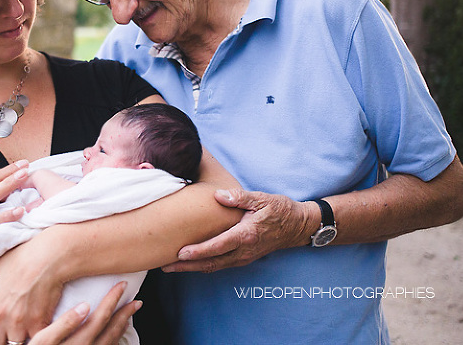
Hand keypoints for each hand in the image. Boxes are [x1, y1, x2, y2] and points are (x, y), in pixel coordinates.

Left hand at [0, 237, 64, 344]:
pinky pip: (36, 340)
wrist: (48, 257)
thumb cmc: (23, 257)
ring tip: (24, 334)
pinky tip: (41, 331)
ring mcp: (19, 323)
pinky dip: (38, 337)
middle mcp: (0, 317)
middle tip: (5, 338)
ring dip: (19, 340)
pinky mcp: (38, 324)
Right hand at [30, 282, 141, 344]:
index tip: (121, 286)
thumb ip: (62, 324)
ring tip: (129, 315)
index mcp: (77, 343)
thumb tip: (84, 306)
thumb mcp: (41, 341)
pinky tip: (115, 334)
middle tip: (136, 301)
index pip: (100, 318)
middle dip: (124, 315)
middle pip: (111, 331)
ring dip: (122, 328)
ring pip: (111, 343)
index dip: (112, 301)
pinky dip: (115, 340)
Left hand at [162, 188, 314, 272]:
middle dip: (187, 266)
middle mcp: (243, 250)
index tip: (180, 253)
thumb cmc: (279, 210)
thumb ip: (239, 197)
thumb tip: (218, 195)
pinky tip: (190, 263)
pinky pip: (220, 264)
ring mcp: (243, 257)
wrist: (297, 226)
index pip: (218, 246)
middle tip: (165, 265)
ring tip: (171, 266)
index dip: (199, 251)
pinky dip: (203, 265)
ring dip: (192, 268)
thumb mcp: (261, 198)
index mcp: (246, 235)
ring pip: (214, 266)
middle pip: (211, 262)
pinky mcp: (243, 258)